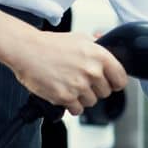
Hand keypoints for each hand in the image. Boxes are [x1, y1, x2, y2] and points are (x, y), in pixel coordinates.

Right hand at [6, 30, 128, 115]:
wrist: (26, 50)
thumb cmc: (50, 44)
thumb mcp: (80, 38)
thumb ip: (97, 44)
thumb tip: (108, 46)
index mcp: (100, 56)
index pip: (121, 79)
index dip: (115, 83)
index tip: (110, 83)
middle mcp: (92, 72)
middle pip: (106, 92)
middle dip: (95, 89)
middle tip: (81, 81)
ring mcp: (79, 85)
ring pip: (91, 102)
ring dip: (82, 97)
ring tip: (69, 84)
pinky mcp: (65, 97)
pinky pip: (77, 109)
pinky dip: (71, 105)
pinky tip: (63, 92)